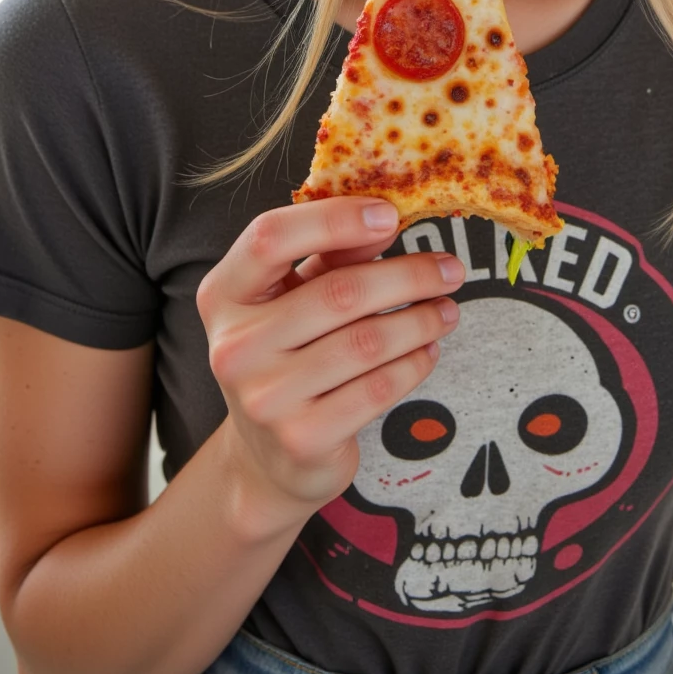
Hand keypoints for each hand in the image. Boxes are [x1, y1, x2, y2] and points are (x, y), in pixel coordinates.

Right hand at [196, 197, 464, 526]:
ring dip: (420, 320)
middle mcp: (233, 345)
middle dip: (408, 275)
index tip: (390, 214)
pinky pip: (377, 388)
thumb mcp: (294, 297)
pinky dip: (413, 364)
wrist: (268, 458)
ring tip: (447, 310)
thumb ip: (330, 255)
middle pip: (338, 292)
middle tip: (449, 269)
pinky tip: (428, 350)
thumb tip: (385, 220)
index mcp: (223, 294)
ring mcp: (264, 397)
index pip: (270, 237)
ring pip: (366, 342)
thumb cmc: (287, 355)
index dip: (334, 220)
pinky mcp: (301, 438)